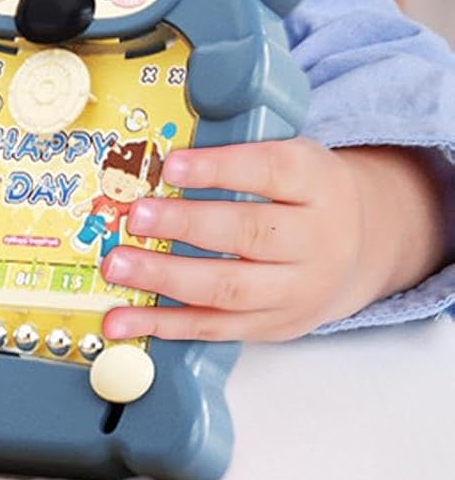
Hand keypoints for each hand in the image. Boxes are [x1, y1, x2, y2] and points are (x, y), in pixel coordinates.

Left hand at [97, 136, 381, 341]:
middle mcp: (314, 239)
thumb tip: (157, 151)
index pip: (269, 170)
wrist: (360, 247)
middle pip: (249, 234)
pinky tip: (125, 319)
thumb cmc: (302, 193)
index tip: (171, 165)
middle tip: (136, 217)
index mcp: (314, 182)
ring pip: (230, 288)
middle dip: (185, 226)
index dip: (218, 169)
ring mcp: (297, 290)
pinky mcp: (274, 325)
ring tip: (118, 265)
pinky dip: (165, 325)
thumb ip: (232, 152)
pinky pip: (216, 327)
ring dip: (166, 278)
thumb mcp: (285, 155)